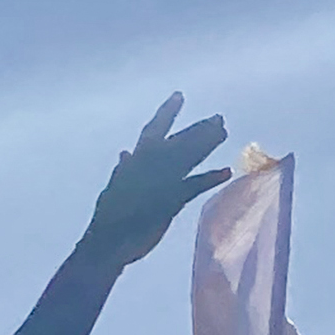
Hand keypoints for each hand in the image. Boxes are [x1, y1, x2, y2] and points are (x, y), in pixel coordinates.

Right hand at [78, 93, 229, 271]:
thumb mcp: (114, 186)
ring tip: (224, 132)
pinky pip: (195, 185)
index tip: (179, 96)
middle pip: (181, 140)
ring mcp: (162, 180)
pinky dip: (211, 178)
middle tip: (219, 118)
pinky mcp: (171, 198)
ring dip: (208, 143)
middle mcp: (150, 163)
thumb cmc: (109, 216)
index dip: (168, 112)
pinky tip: (226, 171)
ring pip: (190, 155)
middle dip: (200, 129)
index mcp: (136, 159)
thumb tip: (125, 152)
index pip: (155, 128)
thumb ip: (124, 168)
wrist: (108, 239)